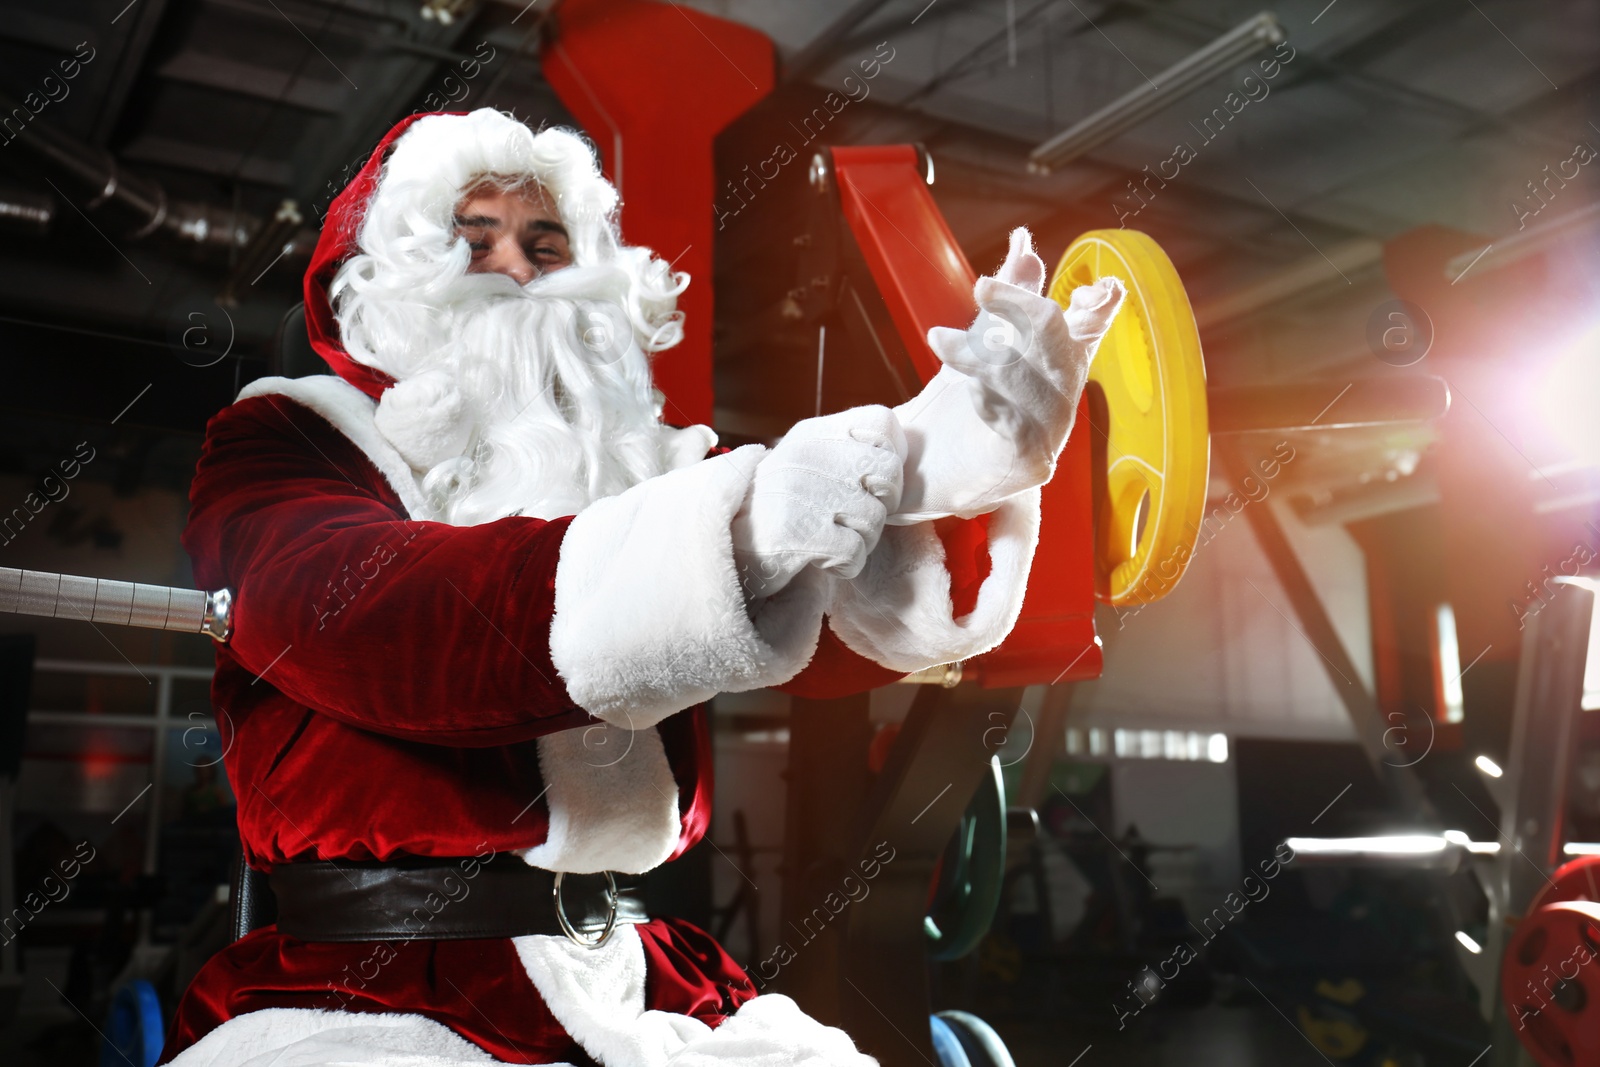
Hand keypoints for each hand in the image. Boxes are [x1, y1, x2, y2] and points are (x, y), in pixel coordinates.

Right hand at [731, 406, 905, 598]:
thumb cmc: (775, 507)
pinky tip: (825, 561)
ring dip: (863, 540)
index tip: (872, 480)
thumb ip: (844, 451)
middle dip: (883, 504)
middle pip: (888, 473)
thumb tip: (899, 455)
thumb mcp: (804, 463)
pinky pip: (855, 553)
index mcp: (813, 433)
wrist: (721, 543)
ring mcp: (799, 493)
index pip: (882, 422)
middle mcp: (806, 455)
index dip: (892, 455)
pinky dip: (846, 565)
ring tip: (834, 540)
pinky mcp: (795, 534)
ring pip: (875, 519)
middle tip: (855, 517)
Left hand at [891, 227, 1124, 522]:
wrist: (920, 469)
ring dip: (984, 353)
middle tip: (982, 286)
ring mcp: (1049, 432)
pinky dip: (992, 397)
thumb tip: (1023, 240)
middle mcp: (1062, 395)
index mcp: (1058, 362)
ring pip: (1032, 379)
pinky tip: (970, 389)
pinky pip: (1017, 422)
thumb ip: (1008, 291)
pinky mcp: (1028, 464)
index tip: (1097, 290)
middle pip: (1059, 341)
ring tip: (939, 339)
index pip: (1090, 326)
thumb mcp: (981, 339)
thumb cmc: (959, 405)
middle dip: (1022, 307)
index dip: (1099, 307)